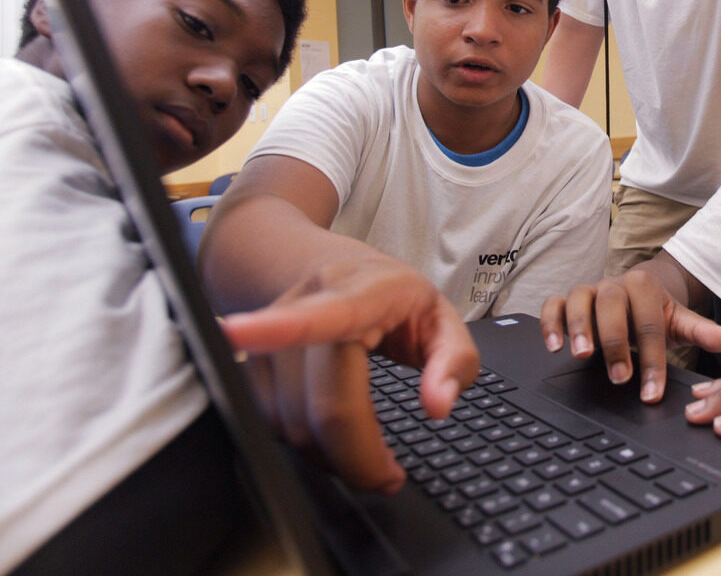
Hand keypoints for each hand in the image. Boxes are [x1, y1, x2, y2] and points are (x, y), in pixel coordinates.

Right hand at [219, 253, 478, 493]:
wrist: (342, 273)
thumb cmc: (395, 299)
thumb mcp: (443, 320)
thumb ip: (454, 361)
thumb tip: (438, 404)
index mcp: (363, 291)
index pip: (324, 314)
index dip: (278, 327)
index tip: (238, 331)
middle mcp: (309, 304)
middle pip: (321, 402)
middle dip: (356, 456)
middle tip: (387, 475)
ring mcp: (274, 332)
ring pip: (289, 420)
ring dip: (328, 455)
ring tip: (365, 453)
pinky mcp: (254, 361)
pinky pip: (268, 422)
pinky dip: (303, 444)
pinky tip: (332, 440)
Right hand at [540, 266, 720, 403]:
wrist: (637, 294)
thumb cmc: (656, 313)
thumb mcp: (679, 322)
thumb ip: (701, 331)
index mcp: (645, 285)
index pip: (649, 322)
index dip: (652, 358)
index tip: (653, 391)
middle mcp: (614, 284)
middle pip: (611, 305)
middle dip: (615, 342)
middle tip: (621, 378)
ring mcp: (589, 291)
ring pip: (578, 299)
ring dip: (579, 326)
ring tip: (583, 356)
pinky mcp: (568, 300)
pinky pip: (553, 304)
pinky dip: (551, 322)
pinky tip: (554, 346)